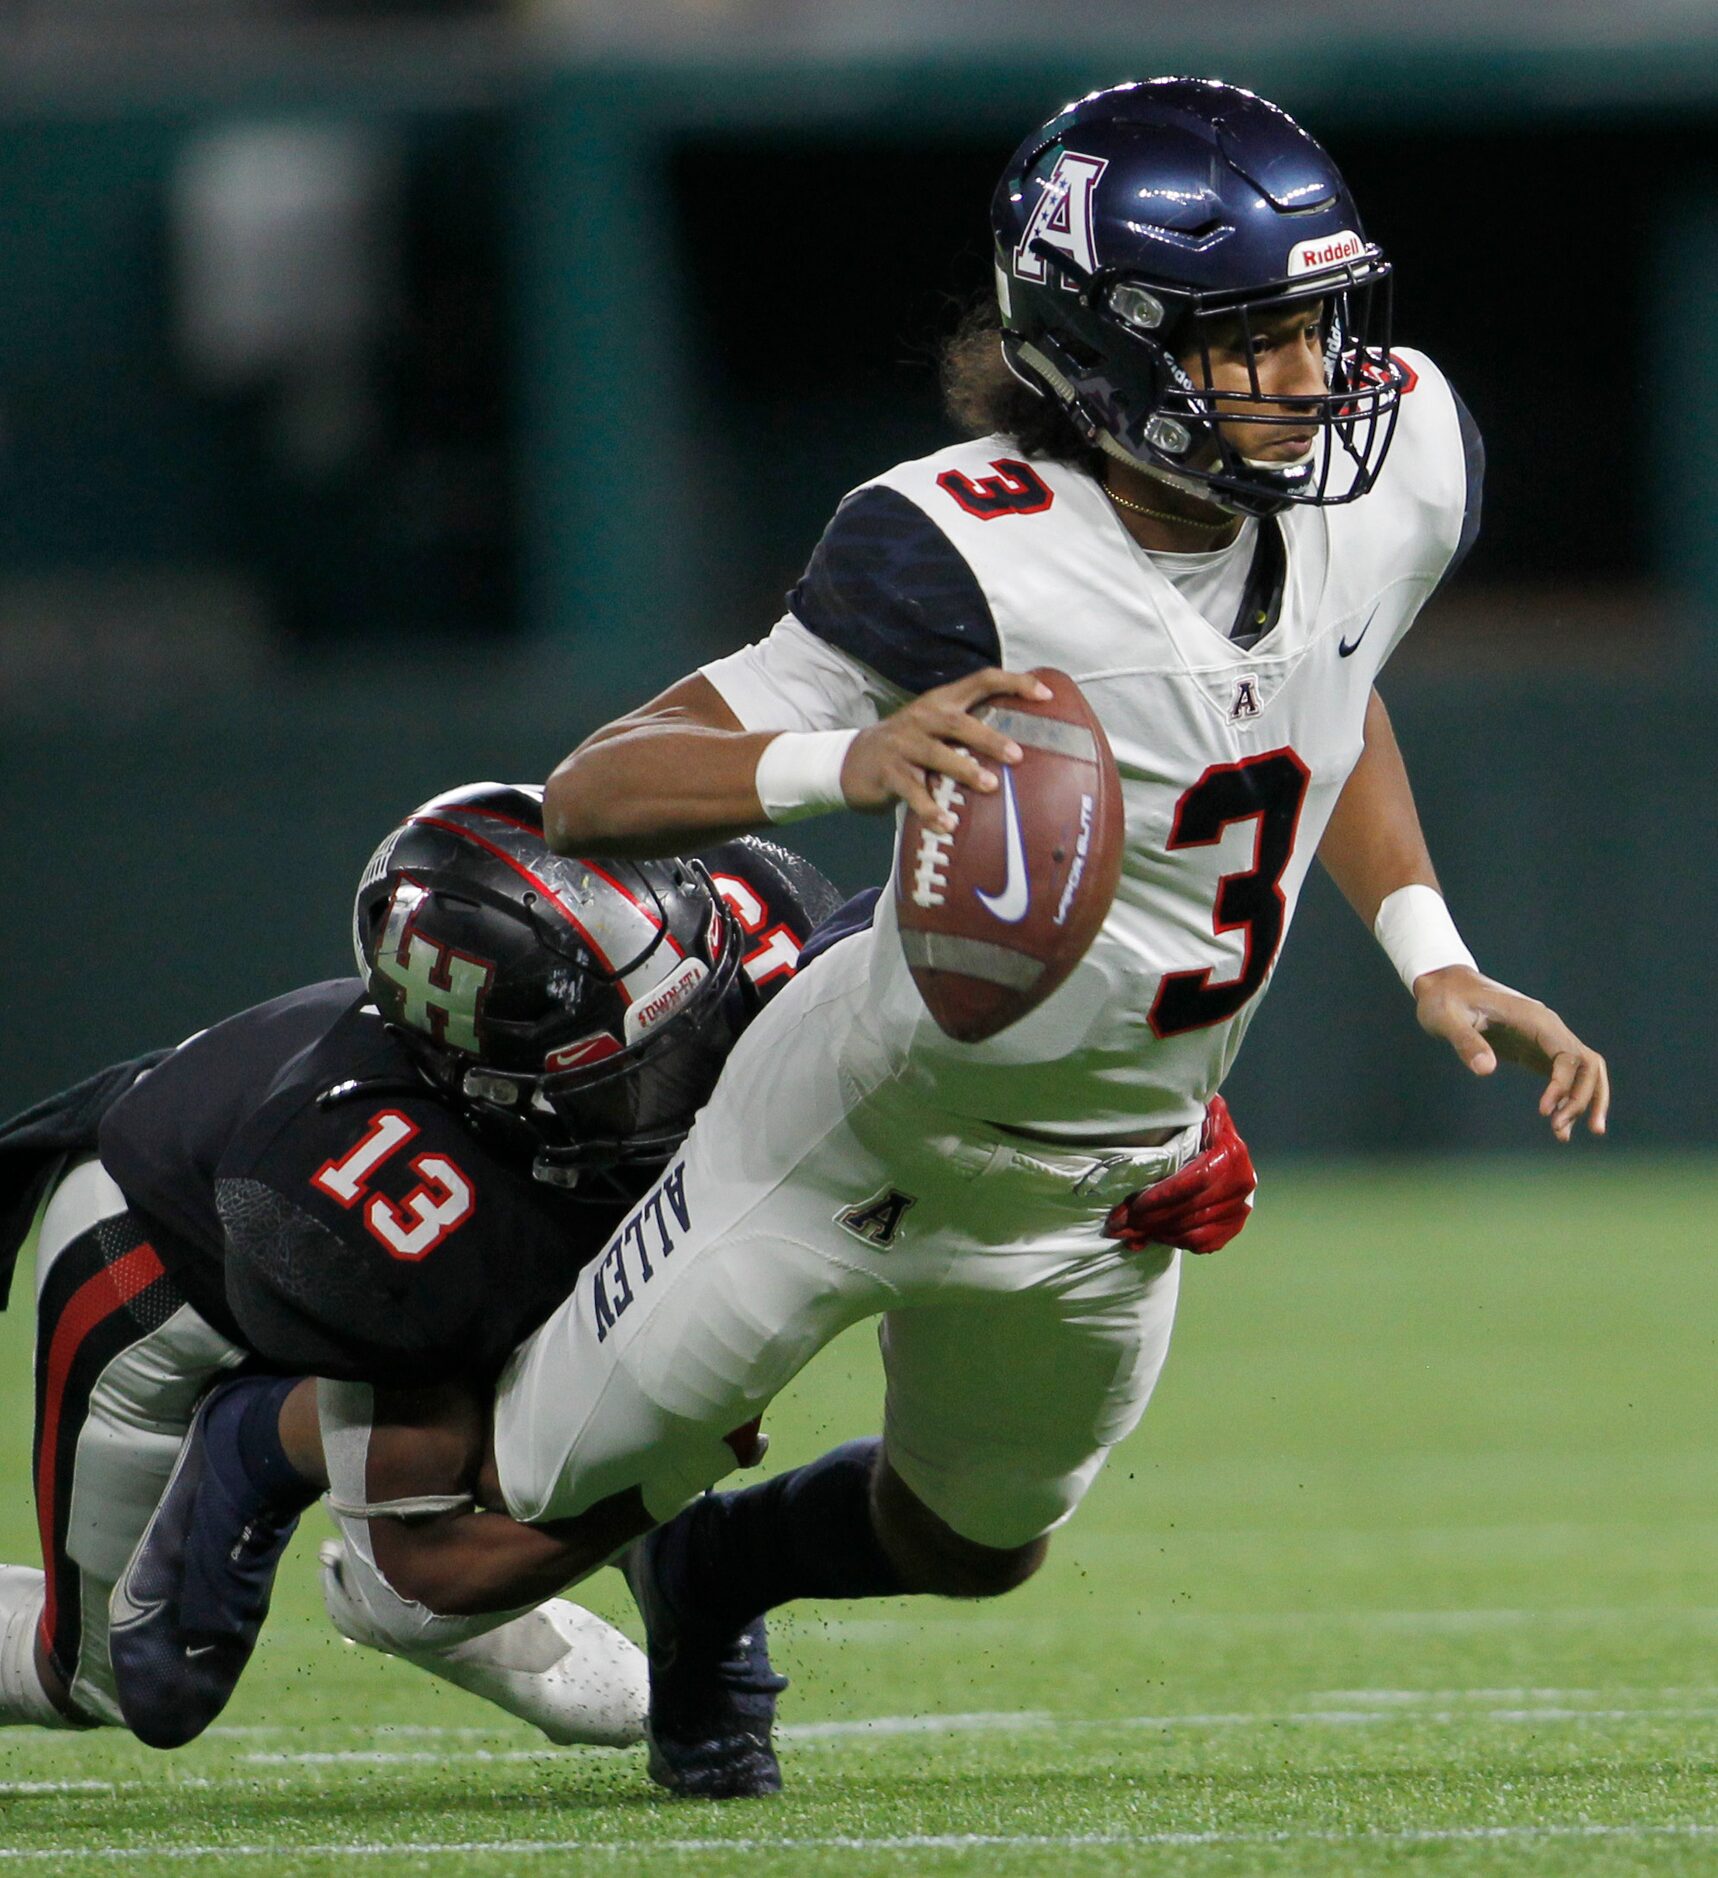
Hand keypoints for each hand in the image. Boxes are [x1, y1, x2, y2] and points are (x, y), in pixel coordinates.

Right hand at [840, 667, 1052, 828]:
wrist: (852, 761)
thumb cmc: (908, 748)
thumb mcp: (935, 729)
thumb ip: (967, 731)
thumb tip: (1022, 746)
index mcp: (940, 702)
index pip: (981, 680)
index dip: (1014, 683)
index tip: (1045, 695)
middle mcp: (922, 718)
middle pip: (958, 722)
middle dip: (989, 738)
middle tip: (1017, 756)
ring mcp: (903, 744)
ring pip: (936, 754)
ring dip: (965, 769)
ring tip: (990, 786)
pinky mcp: (888, 772)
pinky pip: (912, 792)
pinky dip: (931, 809)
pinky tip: (948, 824)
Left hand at [1102, 1094, 1257, 1255]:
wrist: (1219, 1141)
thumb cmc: (1195, 1123)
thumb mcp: (1191, 1110)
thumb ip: (1179, 1113)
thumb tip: (1158, 1116)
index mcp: (1230, 1151)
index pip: (1196, 1181)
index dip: (1164, 1196)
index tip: (1136, 1204)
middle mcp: (1242, 1180)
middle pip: (1191, 1210)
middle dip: (1151, 1220)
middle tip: (1119, 1225)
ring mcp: (1241, 1205)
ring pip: (1195, 1230)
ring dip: (1158, 1233)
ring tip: (1128, 1232)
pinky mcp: (1235, 1223)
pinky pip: (1204, 1243)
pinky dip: (1175, 1243)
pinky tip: (1152, 1236)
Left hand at [1412, 965, 1609, 1141]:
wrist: (1444, 985)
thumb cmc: (1444, 1000)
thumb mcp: (1446, 1019)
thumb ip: (1465, 1041)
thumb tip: (1485, 1070)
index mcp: (1535, 1019)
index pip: (1569, 1055)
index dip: (1563, 1085)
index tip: (1543, 1111)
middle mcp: (1548, 1028)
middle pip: (1588, 1065)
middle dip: (1583, 1099)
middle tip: (1559, 1131)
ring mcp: (1544, 1039)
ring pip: (1583, 1071)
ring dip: (1584, 1102)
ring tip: (1563, 1136)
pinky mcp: (1534, 1050)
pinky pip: (1563, 1077)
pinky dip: (1566, 1100)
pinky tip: (1558, 1127)